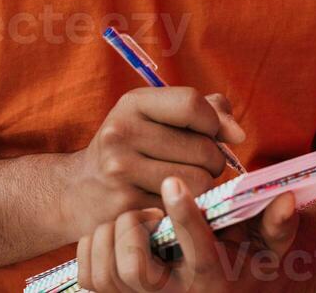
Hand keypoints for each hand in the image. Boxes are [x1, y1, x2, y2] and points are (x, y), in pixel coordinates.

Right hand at [60, 87, 245, 240]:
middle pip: (203, 148)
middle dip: (211, 160)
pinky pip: (183, 210)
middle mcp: (122, 133)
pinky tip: (170, 204)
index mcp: (132, 104)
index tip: (220, 134)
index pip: (192, 104)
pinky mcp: (127, 208)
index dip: (215, 122)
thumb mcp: (155, 116)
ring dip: (204, 188)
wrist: (79, 190)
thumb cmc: (131, 147)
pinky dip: (185, 209)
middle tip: (194, 165)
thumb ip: (203, 111)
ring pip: (199, 183)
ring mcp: (121, 172)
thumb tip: (236, 133)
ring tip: (185, 184)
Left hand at [76, 176, 298, 292]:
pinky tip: (112, 230)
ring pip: (110, 272)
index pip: (199, 253)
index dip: (184, 217)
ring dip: (113, 234)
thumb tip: (286, 200)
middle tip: (147, 210)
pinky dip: (93, 247)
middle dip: (135, 229)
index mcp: (213, 279)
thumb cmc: (249, 257)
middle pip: (137, 270)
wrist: (227, 288)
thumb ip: (278, 224)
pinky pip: (90, 275)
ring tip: (132, 219)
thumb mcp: (271, 244)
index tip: (173, 181)